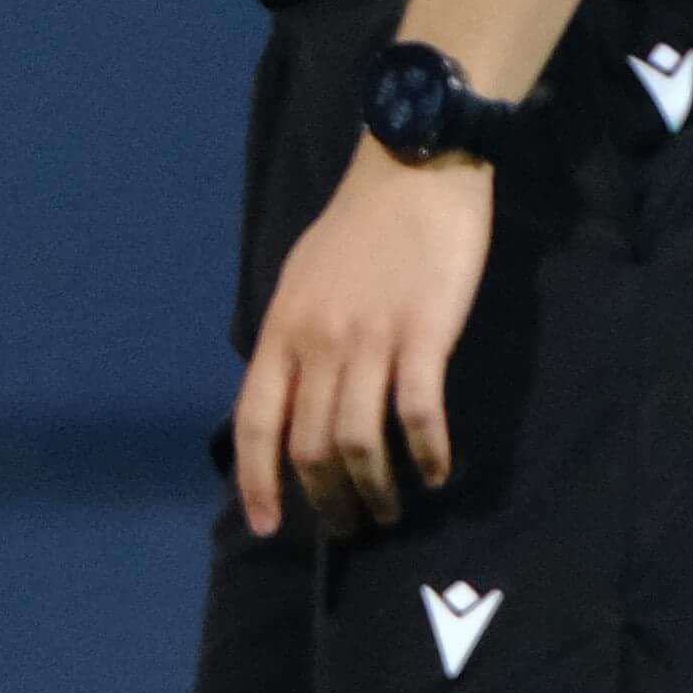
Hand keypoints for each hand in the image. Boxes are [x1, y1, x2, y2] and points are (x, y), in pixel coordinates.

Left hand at [232, 141, 492, 538]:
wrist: (416, 167)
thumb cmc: (361, 224)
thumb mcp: (302, 280)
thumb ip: (293, 339)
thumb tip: (288, 397)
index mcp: (283, 330)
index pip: (256, 425)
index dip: (258, 484)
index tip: (269, 526)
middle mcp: (319, 343)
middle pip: (311, 445)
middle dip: (327, 499)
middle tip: (351, 524)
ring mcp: (371, 339)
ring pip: (359, 441)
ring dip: (374, 489)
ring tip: (392, 510)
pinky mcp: (426, 332)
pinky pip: (419, 412)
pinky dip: (426, 452)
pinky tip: (437, 470)